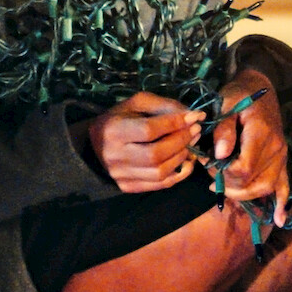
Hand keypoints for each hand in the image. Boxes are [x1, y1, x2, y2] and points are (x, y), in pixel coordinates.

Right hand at [88, 92, 206, 192]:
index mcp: (114, 131)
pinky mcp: (128, 187)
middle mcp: (116, 156)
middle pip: (156, 154)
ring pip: (160, 172)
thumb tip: (194, 115)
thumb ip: (164, 106)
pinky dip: (178, 173)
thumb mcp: (137, 104)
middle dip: (181, 141)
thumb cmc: (119, 119)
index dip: (174, 124)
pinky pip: (160, 185)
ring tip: (190, 144)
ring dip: (182, 157)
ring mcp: (121, 175)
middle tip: (195, 131)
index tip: (193, 117)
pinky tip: (185, 161)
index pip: (148, 130)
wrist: (96, 145)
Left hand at [208, 69, 289, 221]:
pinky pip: (285, 185)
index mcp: (261, 134)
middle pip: (253, 182)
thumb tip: (220, 155)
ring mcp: (281, 156)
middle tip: (210, 175)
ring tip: (224, 190)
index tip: (206, 162)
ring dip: (244, 195)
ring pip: (265, 187)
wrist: (260, 85)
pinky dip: (282, 203)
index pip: (243, 168)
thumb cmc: (239, 93)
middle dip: (228, 185)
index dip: (222, 173)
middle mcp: (276, 148)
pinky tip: (278, 219)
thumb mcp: (226, 103)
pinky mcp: (282, 159)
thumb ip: (223, 129)